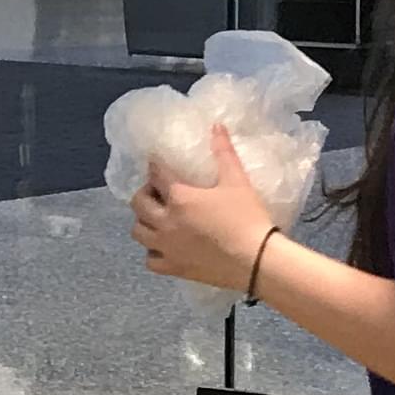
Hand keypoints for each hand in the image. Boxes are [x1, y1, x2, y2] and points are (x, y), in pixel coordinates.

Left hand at [132, 124, 277, 291]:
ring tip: (157, 218)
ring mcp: (166, 247)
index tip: (156, 163)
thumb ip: (224, 152)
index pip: (157, 175)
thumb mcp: (237, 181)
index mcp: (179, 197)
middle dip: (144, 193)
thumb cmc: (247, 218)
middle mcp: (165, 221)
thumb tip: (216, 125)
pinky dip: (153, 252)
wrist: (257, 260)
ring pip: (138, 232)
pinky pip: (150, 260)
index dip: (155, 166)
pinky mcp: (173, 268)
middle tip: (157, 191)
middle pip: (138, 204)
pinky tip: (165, 247)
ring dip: (143, 222)